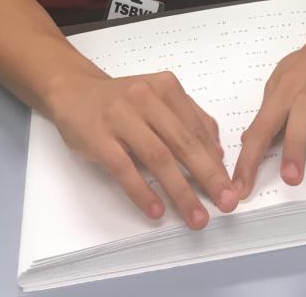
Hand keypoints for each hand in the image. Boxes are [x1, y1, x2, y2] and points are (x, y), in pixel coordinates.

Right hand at [48, 70, 238, 229]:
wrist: (74, 91)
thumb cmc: (122, 100)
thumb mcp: (158, 98)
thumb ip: (188, 118)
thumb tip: (217, 152)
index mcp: (166, 88)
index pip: (197, 129)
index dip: (215, 160)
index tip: (230, 187)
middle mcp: (146, 98)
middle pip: (183, 142)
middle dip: (208, 176)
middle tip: (226, 202)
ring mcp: (121, 117)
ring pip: (158, 157)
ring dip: (181, 190)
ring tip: (196, 216)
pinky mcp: (99, 138)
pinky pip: (124, 168)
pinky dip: (142, 191)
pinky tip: (156, 210)